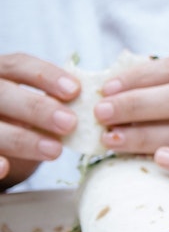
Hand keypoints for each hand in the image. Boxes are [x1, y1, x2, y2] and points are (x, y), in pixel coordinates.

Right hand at [0, 53, 79, 185]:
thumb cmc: (20, 117)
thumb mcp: (30, 103)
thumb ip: (54, 99)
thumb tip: (96, 102)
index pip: (17, 64)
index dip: (46, 75)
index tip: (76, 90)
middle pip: (2, 93)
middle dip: (37, 108)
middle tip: (70, 123)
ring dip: (20, 138)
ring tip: (55, 151)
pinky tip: (4, 167)